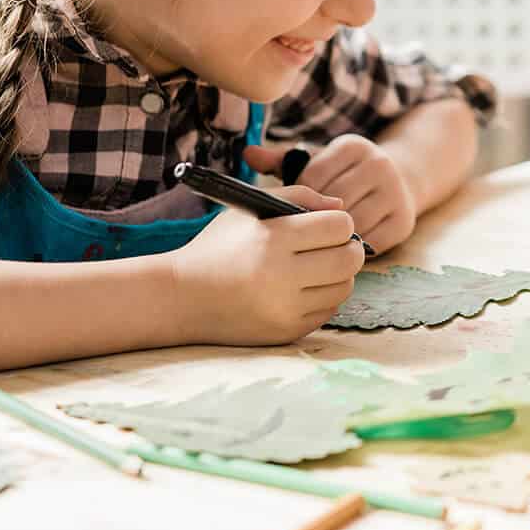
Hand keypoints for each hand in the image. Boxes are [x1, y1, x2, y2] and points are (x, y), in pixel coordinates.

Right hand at [171, 185, 363, 344]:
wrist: (180, 297)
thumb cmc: (219, 247)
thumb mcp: (250, 209)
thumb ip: (299, 197)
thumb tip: (341, 209)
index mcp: (274, 239)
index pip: (340, 226)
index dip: (338, 223)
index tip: (326, 226)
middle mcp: (281, 276)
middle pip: (349, 259)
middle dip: (348, 248)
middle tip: (334, 246)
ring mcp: (284, 309)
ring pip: (344, 287)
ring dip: (338, 274)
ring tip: (317, 267)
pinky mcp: (285, 332)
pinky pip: (328, 311)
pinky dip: (323, 298)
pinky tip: (302, 289)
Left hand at [282, 134, 417, 254]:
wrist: (400, 180)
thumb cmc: (344, 175)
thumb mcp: (318, 162)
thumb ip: (282, 160)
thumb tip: (247, 153)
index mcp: (353, 146)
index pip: (313, 179)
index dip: (298, 200)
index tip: (292, 212)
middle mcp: (379, 165)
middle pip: (334, 203)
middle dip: (316, 221)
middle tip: (300, 236)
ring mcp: (395, 193)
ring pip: (353, 225)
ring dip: (333, 239)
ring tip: (317, 245)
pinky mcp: (404, 221)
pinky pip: (371, 244)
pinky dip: (353, 250)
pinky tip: (340, 249)